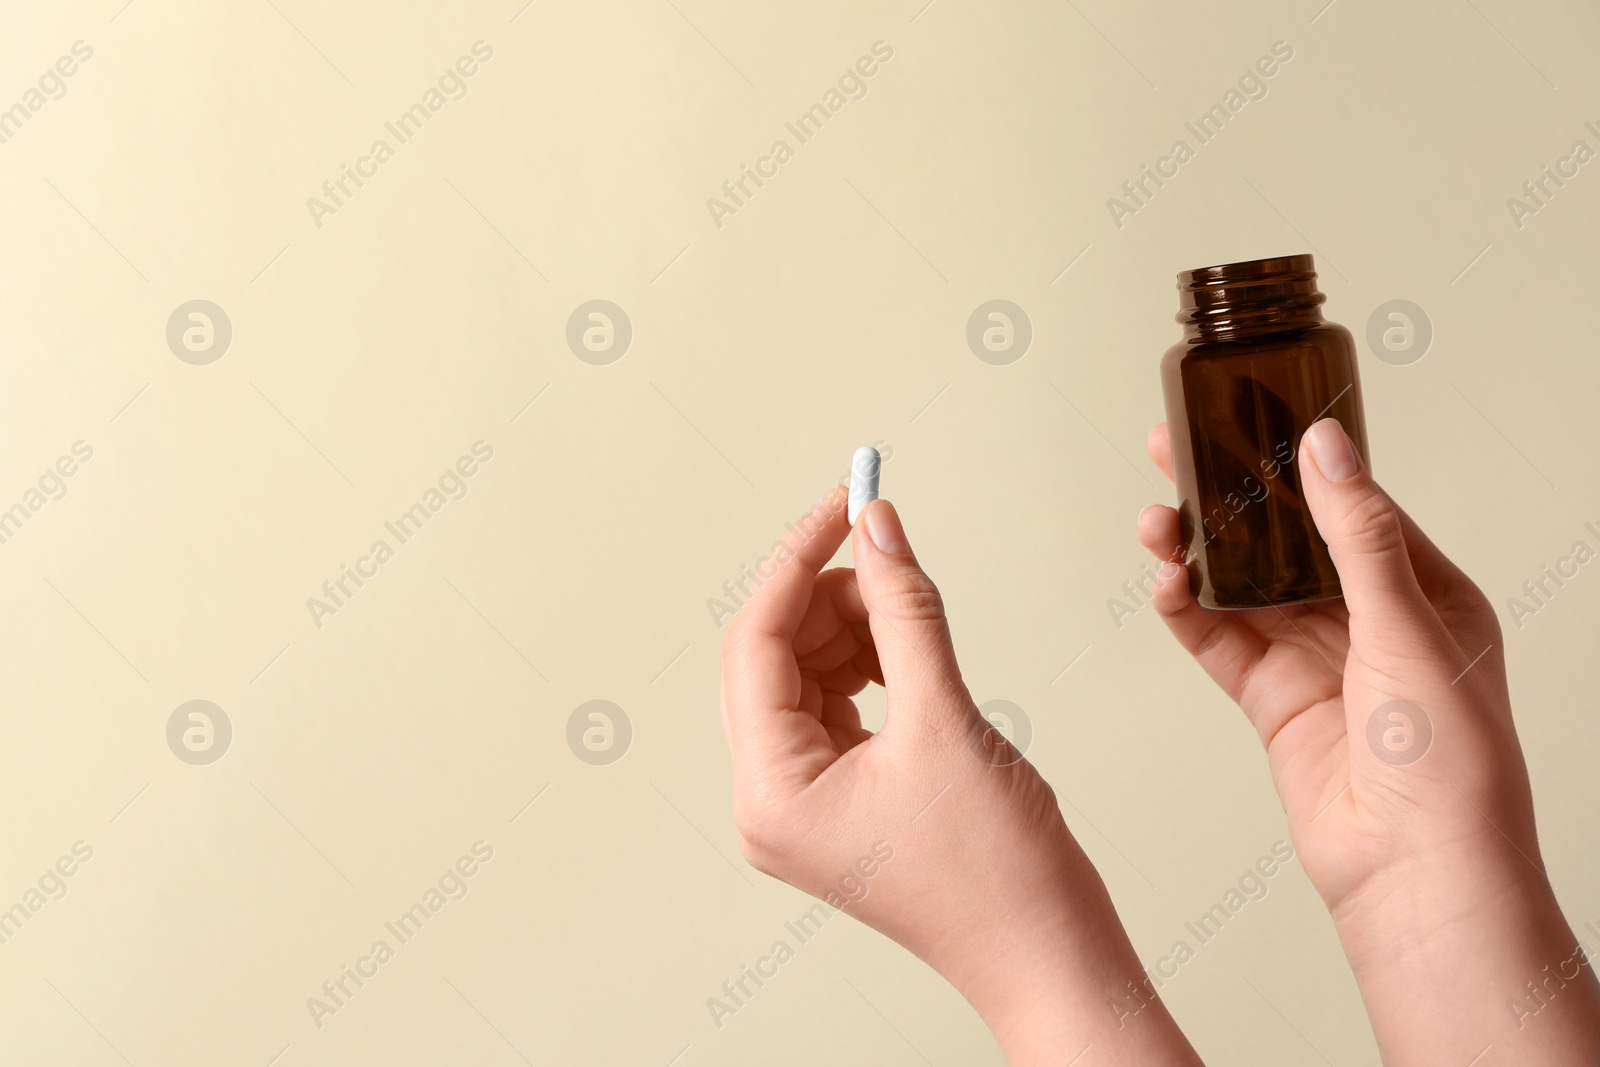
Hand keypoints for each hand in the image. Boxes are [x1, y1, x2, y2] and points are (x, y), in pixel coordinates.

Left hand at [721, 485, 1200, 1065]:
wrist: (1048, 951)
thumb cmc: (1000, 871)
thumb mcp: (947, 718)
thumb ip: (904, 611)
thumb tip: (877, 527)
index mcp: (769, 792)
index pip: (755, 644)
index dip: (798, 561)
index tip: (843, 501)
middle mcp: (769, 800)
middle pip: (773, 657)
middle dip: (828, 596)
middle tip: (886, 548)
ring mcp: (803, 803)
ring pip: (805, 675)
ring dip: (853, 627)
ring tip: (910, 611)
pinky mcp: (840, 799)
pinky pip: (835, 704)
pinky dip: (869, 664)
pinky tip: (908, 650)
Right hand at [1139, 418, 1599, 1063]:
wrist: (1414, 871)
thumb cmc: (1450, 762)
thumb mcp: (1409, 627)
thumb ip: (1357, 535)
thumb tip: (1325, 447)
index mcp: (1421, 589)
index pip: (1347, 503)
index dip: (1291, 461)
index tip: (1244, 418)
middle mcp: (1365, 619)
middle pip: (1280, 538)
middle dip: (1226, 496)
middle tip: (1171, 450)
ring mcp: (1314, 659)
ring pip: (1240, 585)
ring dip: (1196, 551)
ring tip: (1155, 522)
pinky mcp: (1271, 700)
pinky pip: (1218, 641)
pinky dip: (1187, 611)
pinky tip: (1167, 585)